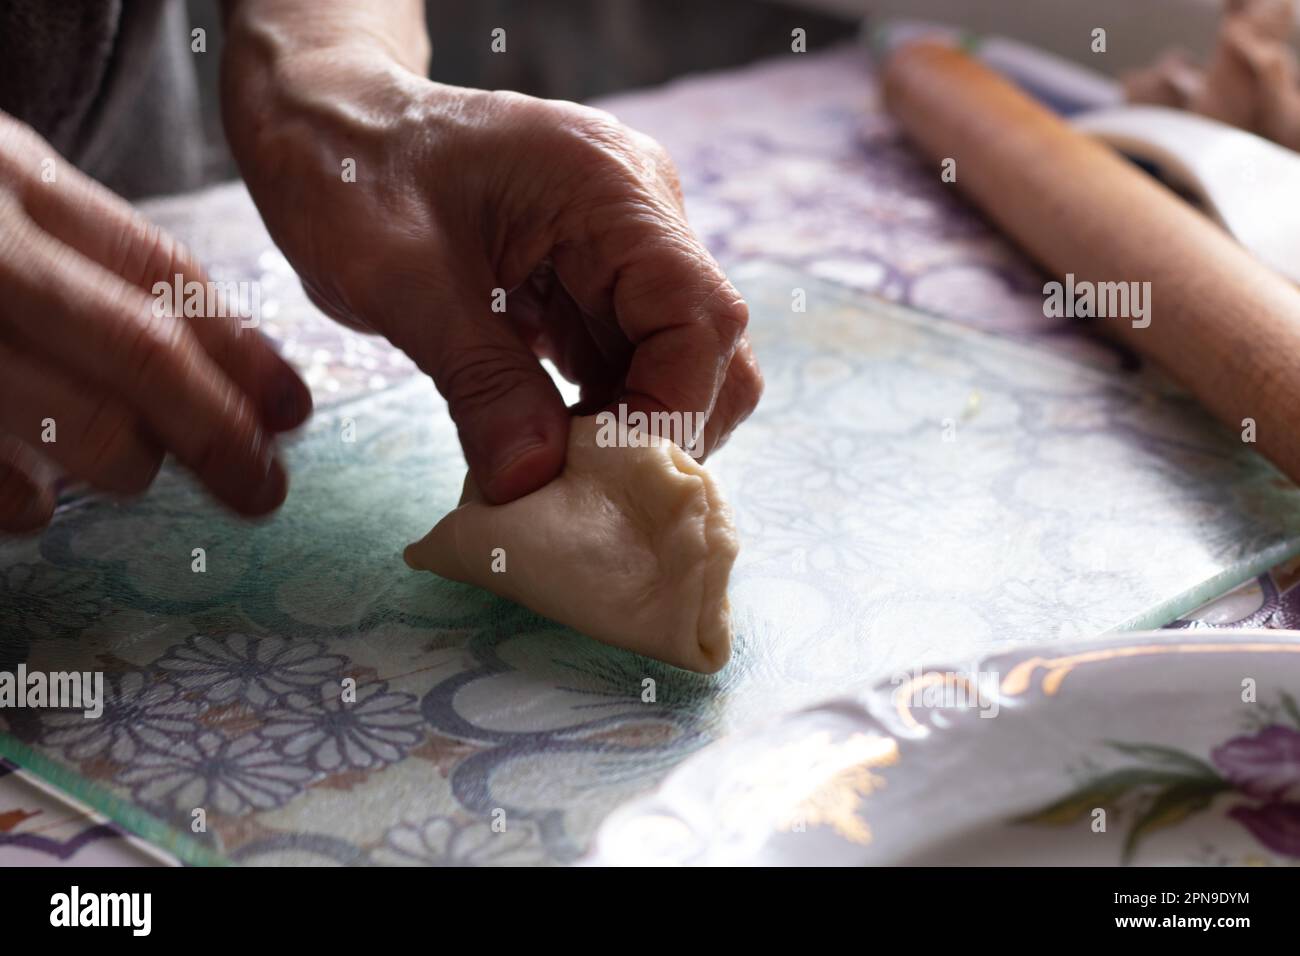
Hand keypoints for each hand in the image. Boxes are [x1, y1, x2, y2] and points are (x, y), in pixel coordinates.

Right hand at [0, 111, 310, 531]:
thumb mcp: (6, 197)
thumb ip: (106, 263)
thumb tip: (245, 371)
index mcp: (7, 178)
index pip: (166, 277)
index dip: (243, 357)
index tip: (293, 414)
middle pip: (140, 357)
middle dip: (220, 435)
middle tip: (262, 488)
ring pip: (79, 431)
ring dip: (125, 465)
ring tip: (130, 468)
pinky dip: (23, 503)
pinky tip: (35, 503)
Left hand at [220, 17, 761, 502]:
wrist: (323, 131)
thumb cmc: (350, 176)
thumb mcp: (401, 281)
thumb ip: (480, 382)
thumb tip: (533, 484)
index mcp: (612, 190)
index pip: (700, 317)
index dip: (669, 410)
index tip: (603, 476)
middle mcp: (639, 218)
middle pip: (707, 351)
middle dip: (655, 431)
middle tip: (580, 490)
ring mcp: (618, 253)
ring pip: (670, 369)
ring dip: (624, 433)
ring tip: (555, 479)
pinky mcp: (590, 287)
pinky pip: (620, 368)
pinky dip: (594, 420)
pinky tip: (543, 451)